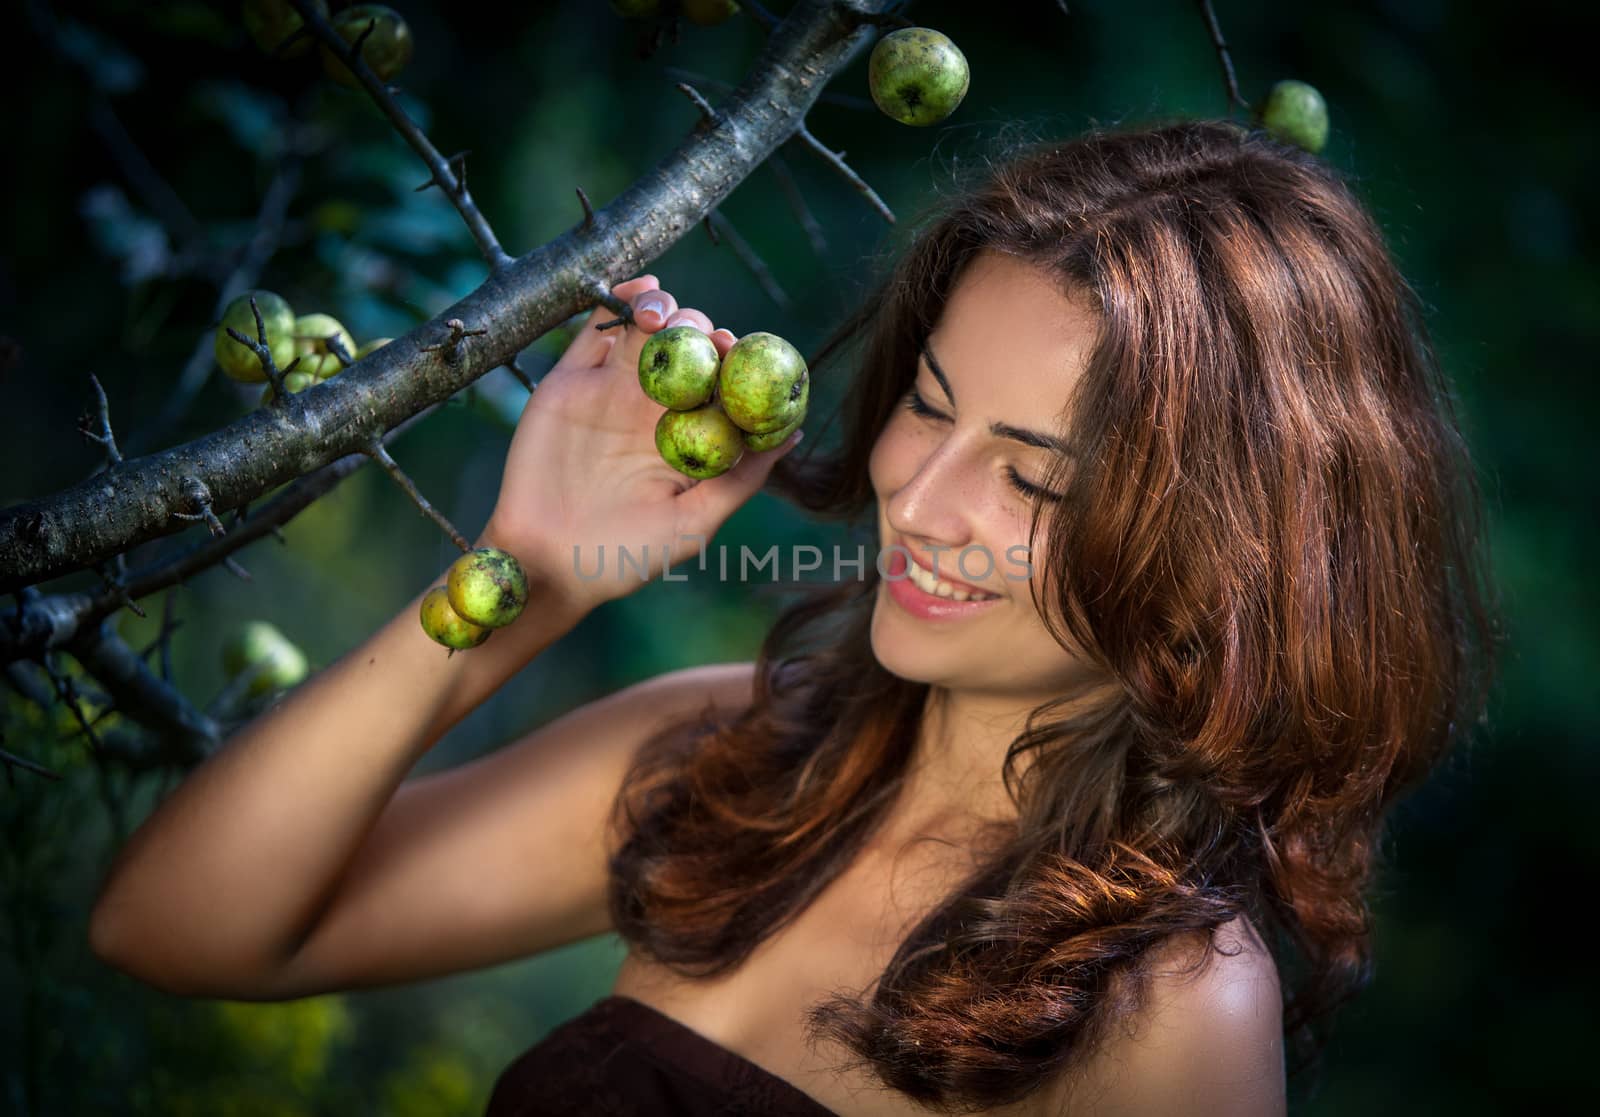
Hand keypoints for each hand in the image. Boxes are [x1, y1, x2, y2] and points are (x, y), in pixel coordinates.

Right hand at [481, 276, 803, 613]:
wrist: (548, 560)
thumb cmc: (626, 555)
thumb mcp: (695, 522)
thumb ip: (742, 479)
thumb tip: (794, 434)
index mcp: (688, 436)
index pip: (722, 384)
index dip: (737, 361)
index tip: (743, 352)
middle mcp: (654, 407)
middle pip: (688, 349)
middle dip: (702, 333)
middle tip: (708, 338)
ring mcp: (612, 389)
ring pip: (646, 330)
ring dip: (666, 310)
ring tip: (666, 318)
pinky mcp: (570, 380)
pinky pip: (595, 330)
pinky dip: (618, 300)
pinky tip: (640, 293)